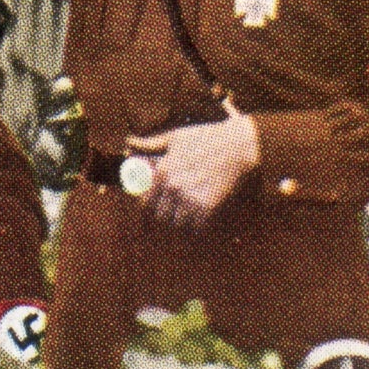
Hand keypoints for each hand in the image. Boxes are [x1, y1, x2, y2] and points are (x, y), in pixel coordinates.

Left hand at [127, 113, 260, 227]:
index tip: (149, 219)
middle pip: (159, 218)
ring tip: (185, 226)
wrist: (240, 146)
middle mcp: (173, 187)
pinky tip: (200, 226)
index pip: (144, 203)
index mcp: (162, 172)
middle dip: (163, 221)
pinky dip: (197, 231)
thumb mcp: (175, 138)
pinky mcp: (208, 208)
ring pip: (176, 225)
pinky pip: (196, 229)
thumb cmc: (208, 138)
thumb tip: (128, 142)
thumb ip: (150, 144)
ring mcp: (190, 199)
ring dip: (180, 226)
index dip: (146, 213)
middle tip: (169, 223)